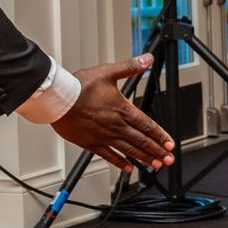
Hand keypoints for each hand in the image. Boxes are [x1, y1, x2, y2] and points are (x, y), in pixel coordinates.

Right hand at [51, 54, 175, 172]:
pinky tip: (128, 167)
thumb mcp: (107, 72)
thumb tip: (147, 59)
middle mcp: (116, 125)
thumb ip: (130, 66)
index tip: (170, 143)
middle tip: (168, 159)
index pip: (147, 125)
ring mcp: (104, 136)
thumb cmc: (79, 86)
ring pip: (129, 150)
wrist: (58, 99)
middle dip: (157, 150)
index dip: (160, 135)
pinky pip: (109, 156)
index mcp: (122, 109)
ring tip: (155, 165)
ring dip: (144, 158)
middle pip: (141, 140)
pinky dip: (120, 162)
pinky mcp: (91, 143)